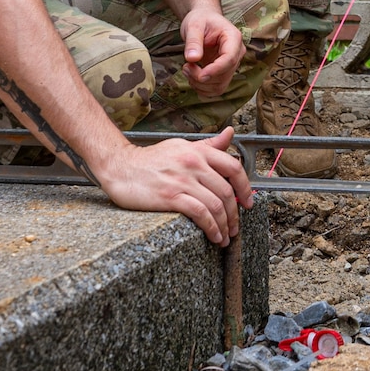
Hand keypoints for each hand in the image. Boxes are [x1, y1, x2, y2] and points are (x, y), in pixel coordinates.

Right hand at [94, 127, 253, 244]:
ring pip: (216, 205)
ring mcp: (183, 180)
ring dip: (225, 225)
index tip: (248, 202)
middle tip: (235, 227)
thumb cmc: (150, 159)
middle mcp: (194, 163)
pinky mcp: (171, 196)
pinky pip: (200, 214)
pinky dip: (211, 228)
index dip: (245, 187)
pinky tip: (213, 236)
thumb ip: (208, 144)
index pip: (233, 167)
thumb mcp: (181, 145)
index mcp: (198, 151)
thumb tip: (230, 134)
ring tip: (225, 236)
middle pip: (226, 191)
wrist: (120, 166)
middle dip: (235, 214)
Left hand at [180, 7, 243, 97]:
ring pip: (219, 86)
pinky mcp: (223, 73)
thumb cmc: (200, 19)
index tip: (200, 74)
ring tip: (187, 69)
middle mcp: (236, 53)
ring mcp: (231, 65)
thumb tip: (192, 58)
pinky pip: (215, 89)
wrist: (203, 20)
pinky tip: (192, 76)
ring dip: (200, 84)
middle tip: (186, 66)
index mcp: (233, 38)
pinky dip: (202, 88)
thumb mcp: (194, 25)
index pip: (229, 59)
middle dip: (202, 77)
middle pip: (224, 75)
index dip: (215, 70)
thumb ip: (193, 41)